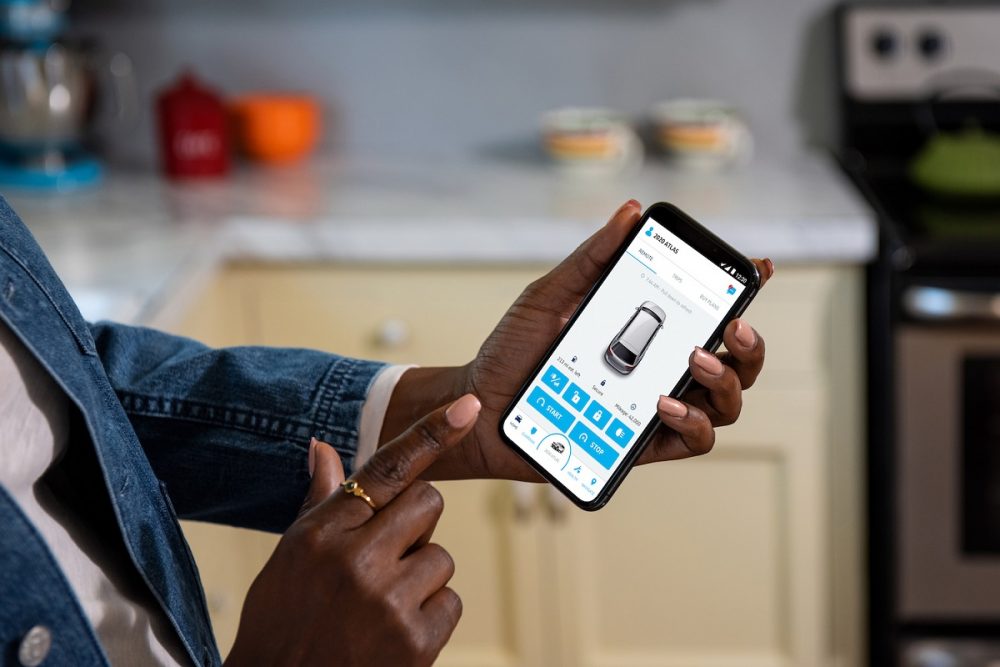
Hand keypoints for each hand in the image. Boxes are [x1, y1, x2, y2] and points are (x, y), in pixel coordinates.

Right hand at [226, 394, 481, 666]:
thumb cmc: (282, 621)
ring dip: (421, 577)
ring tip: (381, 605)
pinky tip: (393, 632)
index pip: (387, 469)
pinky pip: (450, 601)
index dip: (433, 433)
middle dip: (415, 525)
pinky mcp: (415, 642)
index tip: (468, 407)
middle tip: (385, 557)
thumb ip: (321, 501)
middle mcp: (356, 560)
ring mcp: (388, 601)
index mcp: (324, 532)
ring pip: (441, 556)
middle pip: (428, 503)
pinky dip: (430, 616)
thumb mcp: (290, 556)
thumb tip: (323, 447)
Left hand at [383, 200, 774, 480]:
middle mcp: (664, 370)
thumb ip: (592, 260)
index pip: (710, 311)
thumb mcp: (550, 296)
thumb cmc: (516, 350)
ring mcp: (658, 410)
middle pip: (737, 361)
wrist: (480, 405)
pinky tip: (664, 402)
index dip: (744, 290)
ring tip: (693, 360)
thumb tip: (630, 212)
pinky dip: (691, 421)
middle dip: (749, 343)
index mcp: (650, 331)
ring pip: (727, 403)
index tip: (759, 268)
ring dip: (724, 380)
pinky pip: (693, 441)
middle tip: (732, 325)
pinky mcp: (644, 447)